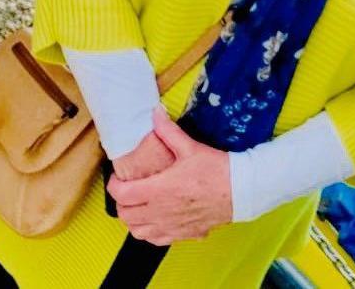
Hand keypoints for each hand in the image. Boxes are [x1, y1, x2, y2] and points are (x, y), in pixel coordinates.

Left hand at [107, 108, 231, 244]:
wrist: (241, 191)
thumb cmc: (217, 170)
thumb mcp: (191, 148)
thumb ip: (168, 131)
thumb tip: (155, 114)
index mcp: (159, 190)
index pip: (121, 194)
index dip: (114, 185)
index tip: (119, 177)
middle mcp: (161, 212)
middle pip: (125, 215)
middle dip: (121, 202)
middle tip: (128, 189)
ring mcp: (171, 226)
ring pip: (137, 231)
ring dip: (132, 219)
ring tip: (138, 206)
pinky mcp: (182, 234)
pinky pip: (155, 240)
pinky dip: (149, 232)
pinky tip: (155, 220)